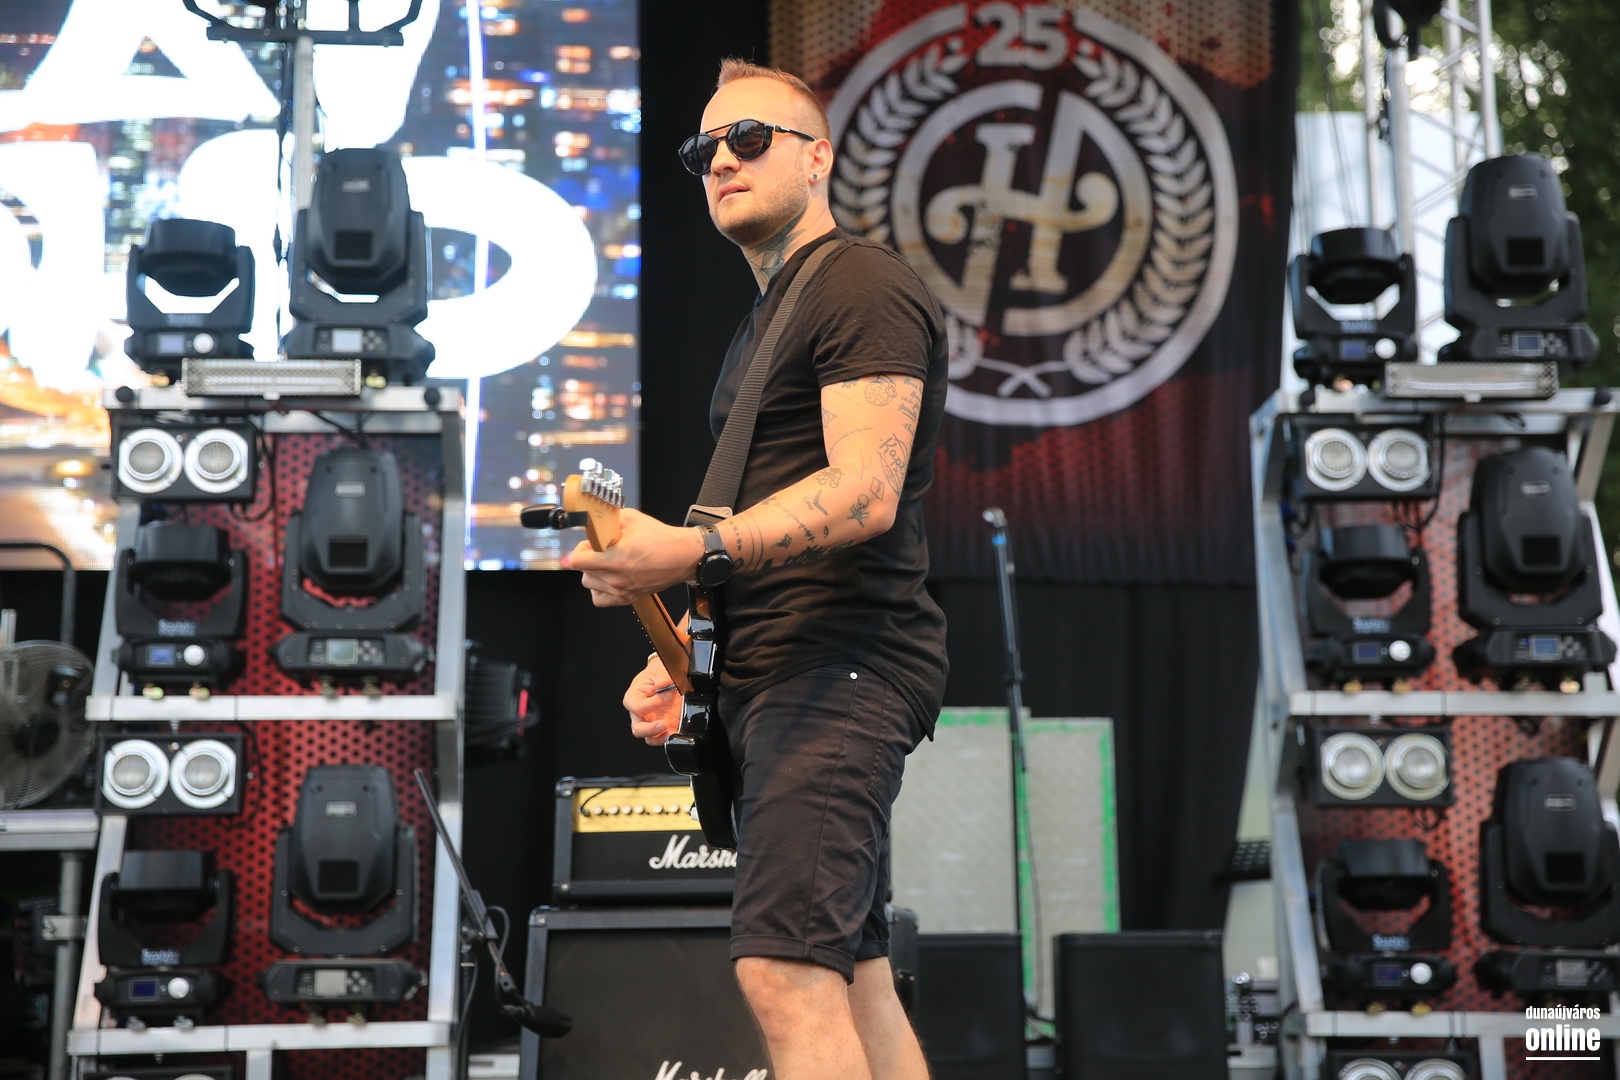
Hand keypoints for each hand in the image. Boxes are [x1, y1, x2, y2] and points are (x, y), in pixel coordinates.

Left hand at [567, 507, 704, 606]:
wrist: (683, 556)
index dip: (579, 549)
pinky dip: (599, 590)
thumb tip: (594, 519)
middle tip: (601, 549)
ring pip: (590, 585)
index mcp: (615, 558)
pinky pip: (600, 599)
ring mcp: (622, 591)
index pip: (577, 561)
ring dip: (593, 573)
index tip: (588, 544)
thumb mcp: (633, 518)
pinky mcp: (628, 598)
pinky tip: (608, 579)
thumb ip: (609, 519)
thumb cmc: (662, 538)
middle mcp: (616, 578)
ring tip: (605, 563)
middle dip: (588, 558)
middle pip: (583, 572)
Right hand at [625, 656, 680, 745]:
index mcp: (634, 697)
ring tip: (670, 730)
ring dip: (659, 737)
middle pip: (638, 729)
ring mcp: (652, 722)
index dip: (651, 704)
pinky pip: (663, 738)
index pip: (637, 707)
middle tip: (663, 724)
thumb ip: (662, 675)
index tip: (667, 694)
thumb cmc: (659, 672)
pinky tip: (677, 733)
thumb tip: (662, 684)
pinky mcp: (665, 727)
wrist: (670, 676)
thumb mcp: (660, 668)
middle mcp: (640, 713)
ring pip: (649, 738)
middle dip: (650, 729)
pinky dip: (670, 738)